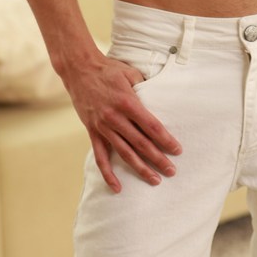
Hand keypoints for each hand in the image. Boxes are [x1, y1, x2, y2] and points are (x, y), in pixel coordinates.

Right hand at [62, 52, 181, 193]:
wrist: (79, 69)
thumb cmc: (108, 69)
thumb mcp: (130, 73)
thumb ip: (144, 87)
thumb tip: (158, 98)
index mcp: (128, 102)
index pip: (152, 126)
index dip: (166, 140)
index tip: (177, 150)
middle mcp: (115, 117)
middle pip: (141, 143)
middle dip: (158, 159)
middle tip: (172, 171)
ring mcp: (103, 127)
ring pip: (124, 153)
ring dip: (140, 168)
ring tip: (154, 180)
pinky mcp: (93, 132)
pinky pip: (101, 157)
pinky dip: (108, 174)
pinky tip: (118, 187)